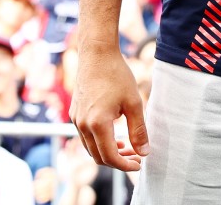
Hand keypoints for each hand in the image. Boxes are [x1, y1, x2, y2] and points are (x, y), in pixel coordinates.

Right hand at [70, 44, 148, 172]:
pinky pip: (85, 136)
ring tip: (127, 148)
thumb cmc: (117, 75)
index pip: (110, 157)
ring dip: (108, 152)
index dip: (125, 165)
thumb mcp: (134, 102)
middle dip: (118, 161)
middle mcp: (82, 125)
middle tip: (136, 157)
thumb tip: (144, 152)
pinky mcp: (75, 113)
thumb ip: (138, 130)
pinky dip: (99, 142)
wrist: (96, 54)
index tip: (139, 164)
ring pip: (90, 148)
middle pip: (98, 156)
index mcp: (97, 124)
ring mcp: (76, 119)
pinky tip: (114, 136)